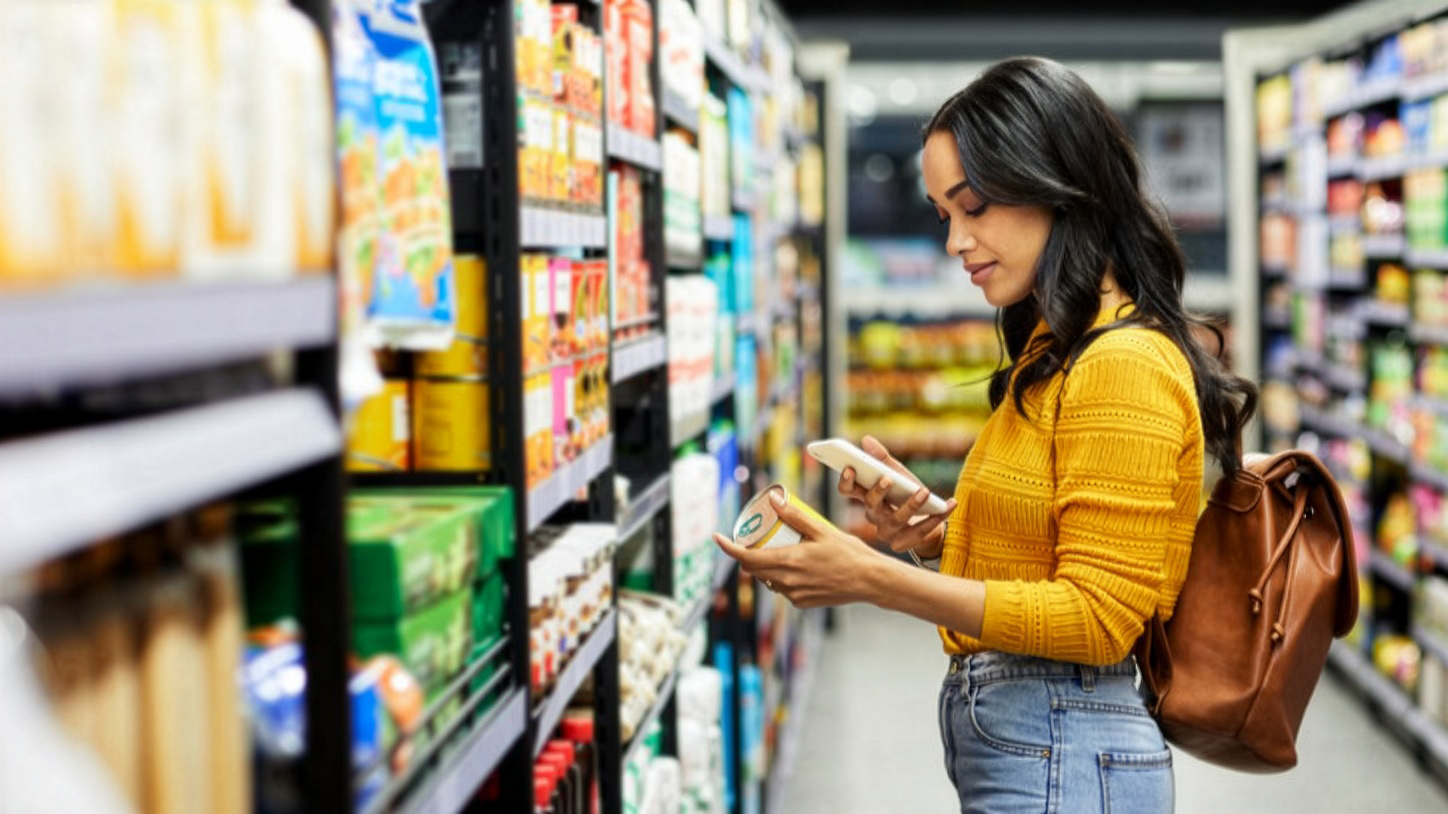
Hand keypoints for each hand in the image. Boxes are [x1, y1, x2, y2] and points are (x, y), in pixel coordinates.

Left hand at [713, 490, 878, 608]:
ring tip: (781, 549)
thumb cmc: (849, 553)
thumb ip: (794, 516)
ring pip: (768, 579)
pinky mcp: (802, 602)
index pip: (746, 558)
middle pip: (753, 569)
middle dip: (749, 554)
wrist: (869, 581)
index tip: (718, 537)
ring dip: (767, 565)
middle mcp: (786, 582)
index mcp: (788, 562)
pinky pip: (783, 588)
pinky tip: (798, 566)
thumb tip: (773, 499)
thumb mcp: (821, 529)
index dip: (728, 548)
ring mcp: (793, 595)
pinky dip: (783, 577)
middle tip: (757, 537)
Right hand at [835, 435, 954, 556]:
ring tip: (924, 490)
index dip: (846, 482)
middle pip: (870, 506)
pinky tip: (950, 503)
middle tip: (887, 479)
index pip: (848, 491)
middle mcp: (874, 517)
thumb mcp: (897, 475)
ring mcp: (888, 533)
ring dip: (911, 505)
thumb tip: (866, 439)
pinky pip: (921, 530)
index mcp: (867, 498)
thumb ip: (882, 459)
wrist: (927, 523)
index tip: (850, 468)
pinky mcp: (905, 543)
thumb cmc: (906, 495)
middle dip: (877, 492)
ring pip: (896, 520)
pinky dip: (937, 517)